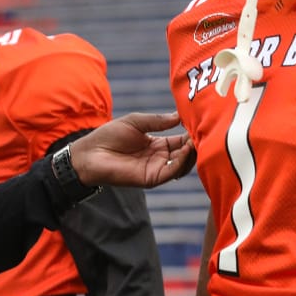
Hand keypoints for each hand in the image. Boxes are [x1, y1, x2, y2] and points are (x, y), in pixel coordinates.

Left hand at [70, 112, 195, 187]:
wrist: (90, 153)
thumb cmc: (109, 135)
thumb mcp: (136, 122)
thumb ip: (158, 121)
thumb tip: (179, 116)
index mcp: (157, 144)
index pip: (181, 140)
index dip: (191, 132)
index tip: (201, 122)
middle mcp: (160, 158)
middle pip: (186, 153)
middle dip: (196, 144)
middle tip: (205, 132)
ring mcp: (157, 169)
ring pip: (183, 165)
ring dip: (192, 153)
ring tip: (196, 140)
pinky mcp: (151, 178)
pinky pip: (172, 173)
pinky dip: (181, 162)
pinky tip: (184, 150)